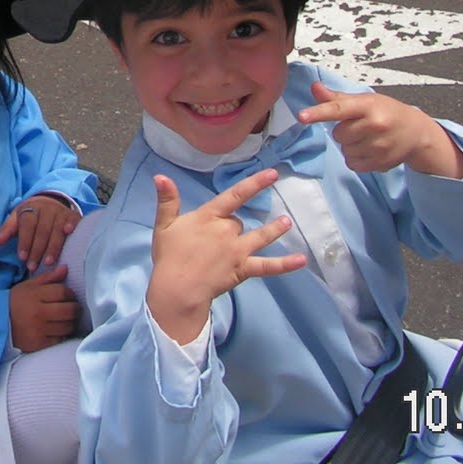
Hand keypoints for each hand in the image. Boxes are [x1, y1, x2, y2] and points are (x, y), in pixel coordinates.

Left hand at [0, 194, 79, 270]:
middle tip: (33, 266)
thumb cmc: (31, 216)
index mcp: (31, 208)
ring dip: (53, 246)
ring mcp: (61, 211)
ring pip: (57, 230)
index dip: (25, 241)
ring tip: (48, 263)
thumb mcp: (17, 219)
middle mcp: (47, 208)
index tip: (22, 257)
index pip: (27, 225)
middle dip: (37, 249)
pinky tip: (70, 233)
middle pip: (42, 230)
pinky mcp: (72, 215)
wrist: (49, 202)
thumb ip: (7, 230)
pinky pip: (73, 221)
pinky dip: (72, 226)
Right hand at [8, 264, 78, 352]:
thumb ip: (48, 278)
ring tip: (66, 319)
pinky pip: (60, 339)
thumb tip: (65, 269)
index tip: (69, 296)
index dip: (71, 293)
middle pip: (70, 310)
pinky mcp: (39, 344)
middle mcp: (37, 313)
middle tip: (73, 308)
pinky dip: (62, 334)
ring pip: (68, 326)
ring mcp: (39, 330)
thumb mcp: (28, 286)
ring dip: (71, 322)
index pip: (63, 292)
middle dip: (75, 308)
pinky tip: (57, 329)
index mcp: (34, 295)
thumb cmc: (15, 303)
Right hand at [146, 171, 304, 344]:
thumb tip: (161, 176)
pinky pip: (268, 266)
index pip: (235, 196)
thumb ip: (167, 200)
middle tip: (214, 240)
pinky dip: (285, 265)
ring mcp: (237, 251)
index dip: (254, 184)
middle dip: (232, 226)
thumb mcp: (164, 225)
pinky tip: (301, 260)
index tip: (272, 174)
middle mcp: (226, 231)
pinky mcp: (243, 270)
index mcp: (209, 217)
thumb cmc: (169, 256)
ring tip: (287, 222)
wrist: (176, 289)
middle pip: (238, 221)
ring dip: (275, 229)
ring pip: (261, 236)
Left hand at [298, 81, 462, 177]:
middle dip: (344, 131)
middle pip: (338, 134)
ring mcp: (379, 146)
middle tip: (360, 126)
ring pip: (345, 150)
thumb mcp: (364, 100)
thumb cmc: (386, 112)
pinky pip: (353, 164)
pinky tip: (369, 149)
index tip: (301, 116)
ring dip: (350, 146)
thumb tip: (314, 88)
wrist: (416, 132)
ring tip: (367, 138)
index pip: (338, 109)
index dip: (318, 113)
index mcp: (368, 105)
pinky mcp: (381, 163)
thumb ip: (336, 98)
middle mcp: (375, 125)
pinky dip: (356, 158)